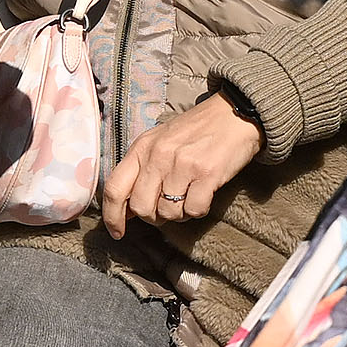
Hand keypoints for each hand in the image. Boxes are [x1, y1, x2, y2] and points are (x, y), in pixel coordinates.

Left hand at [100, 96, 263, 237]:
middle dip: (153, 217)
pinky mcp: (207, 174)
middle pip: (141, 207)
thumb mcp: (160, 142)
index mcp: (141, 147)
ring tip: (187, 198)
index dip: (112, 217)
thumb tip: (126, 209)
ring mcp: (182, 164)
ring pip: (168, 212)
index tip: (117, 232)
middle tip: (166, 210)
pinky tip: (203, 196)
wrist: (233, 114)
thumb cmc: (196, 131)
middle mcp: (158, 155)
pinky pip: (193, 210)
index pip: (114, 189)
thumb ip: (141, 170)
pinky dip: (198, 210)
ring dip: (178, 214)